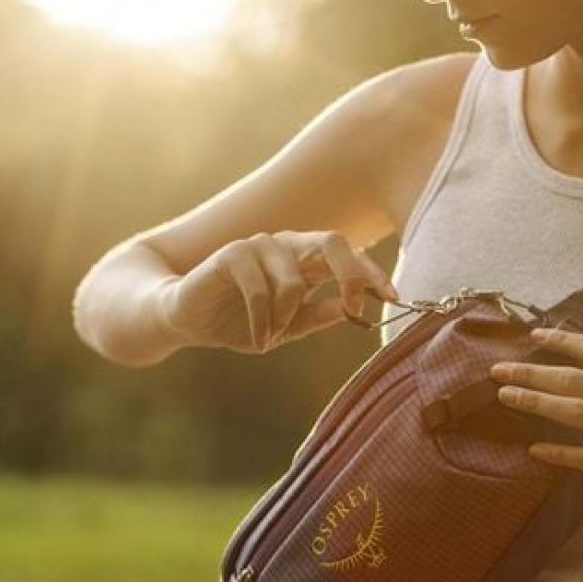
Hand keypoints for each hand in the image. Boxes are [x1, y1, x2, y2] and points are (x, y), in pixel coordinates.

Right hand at [158, 230, 396, 354]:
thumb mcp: (287, 327)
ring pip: (293, 279)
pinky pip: (260, 289)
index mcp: (305, 261)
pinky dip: (264, 319)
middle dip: (351, 273)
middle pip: (332, 242)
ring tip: (273, 337)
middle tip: (357, 307)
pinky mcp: (232, 254)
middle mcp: (287, 246)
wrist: (187, 320)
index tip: (394, 297)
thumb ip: (318, 315)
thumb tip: (352, 308)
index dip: (373, 273)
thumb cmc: (241, 322)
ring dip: (288, 317)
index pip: (348, 256)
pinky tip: (259, 338)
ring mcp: (259, 246)